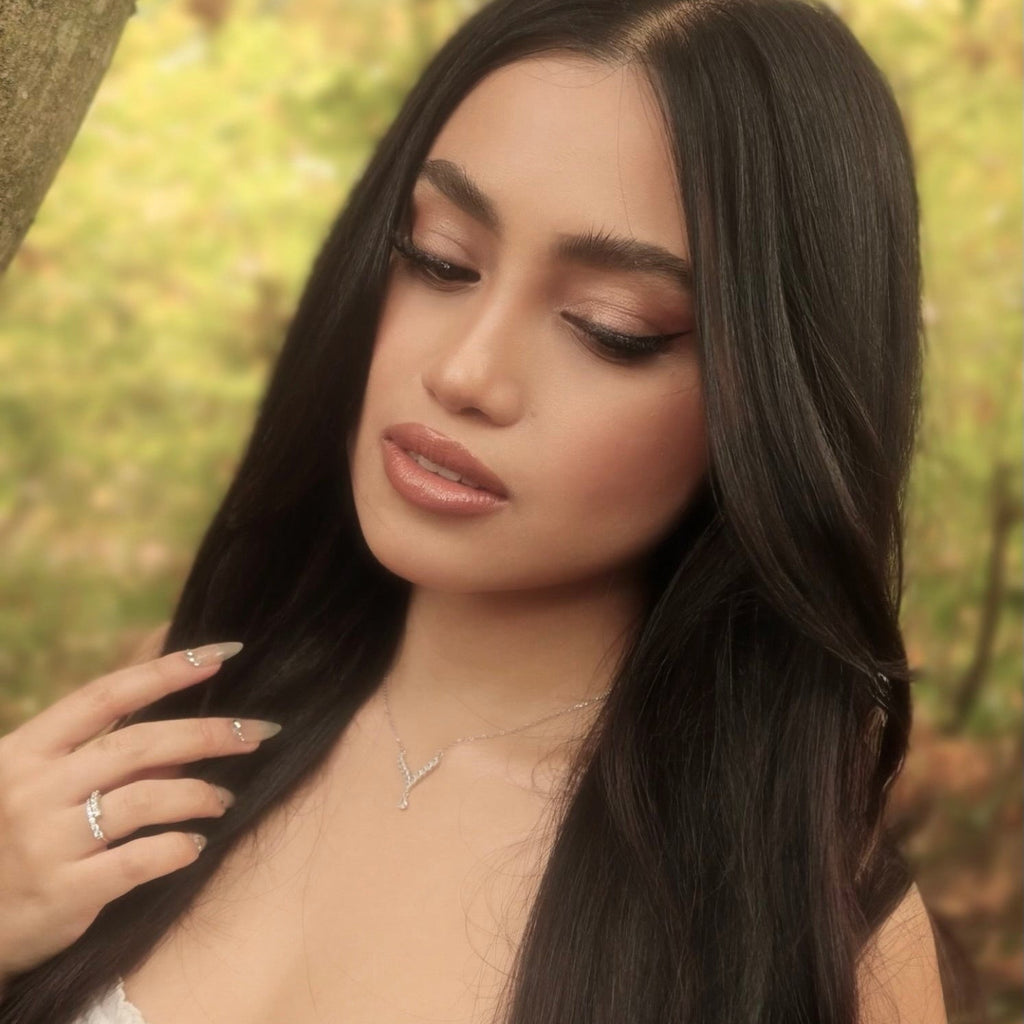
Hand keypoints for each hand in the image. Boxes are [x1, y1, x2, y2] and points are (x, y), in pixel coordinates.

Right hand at [0, 642, 281, 978]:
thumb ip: (105, 756)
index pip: (107, 694)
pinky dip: (179, 847)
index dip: (168, 669)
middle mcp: (33, 789)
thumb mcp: (39, 785)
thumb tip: (187, 730)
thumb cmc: (11, 841)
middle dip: (208, 734)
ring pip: (146, 798)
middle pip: (139, 744)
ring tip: (224, 799)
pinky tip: (195, 845)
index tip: (224, 653)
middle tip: (258, 733)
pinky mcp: (64, 891)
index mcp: (26, 750)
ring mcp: (46, 841)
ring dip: (199, 793)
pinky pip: (141, 859)